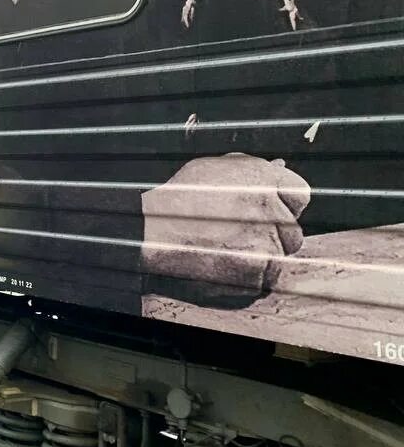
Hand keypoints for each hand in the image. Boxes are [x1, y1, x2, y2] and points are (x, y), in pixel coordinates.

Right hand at [141, 153, 310, 297]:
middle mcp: (271, 206)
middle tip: (234, 236)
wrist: (147, 232)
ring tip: (223, 251)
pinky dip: (246, 278)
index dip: (280, 205)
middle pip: (292, 231)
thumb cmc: (175, 200)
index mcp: (263, 177)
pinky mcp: (258, 269)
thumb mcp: (213, 169)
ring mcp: (267, 240)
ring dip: (258, 258)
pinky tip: (220, 265)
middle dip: (270, 236)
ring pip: (279, 257)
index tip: (261, 214)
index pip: (299, 194)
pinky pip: (262, 279)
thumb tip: (279, 167)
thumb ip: (250, 169)